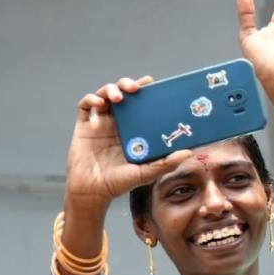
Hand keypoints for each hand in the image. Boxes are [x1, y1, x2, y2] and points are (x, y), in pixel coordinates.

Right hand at [65, 77, 190, 214]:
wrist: (94, 191)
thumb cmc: (121, 183)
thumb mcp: (147, 173)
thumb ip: (166, 163)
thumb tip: (189, 152)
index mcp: (134, 130)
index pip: (140, 104)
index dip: (144, 91)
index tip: (152, 83)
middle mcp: (118, 123)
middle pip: (122, 94)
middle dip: (127, 84)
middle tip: (135, 88)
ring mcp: (100, 122)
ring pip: (104, 95)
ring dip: (110, 90)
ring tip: (119, 98)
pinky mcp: (84, 125)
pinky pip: (85, 105)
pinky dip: (91, 99)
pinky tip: (99, 104)